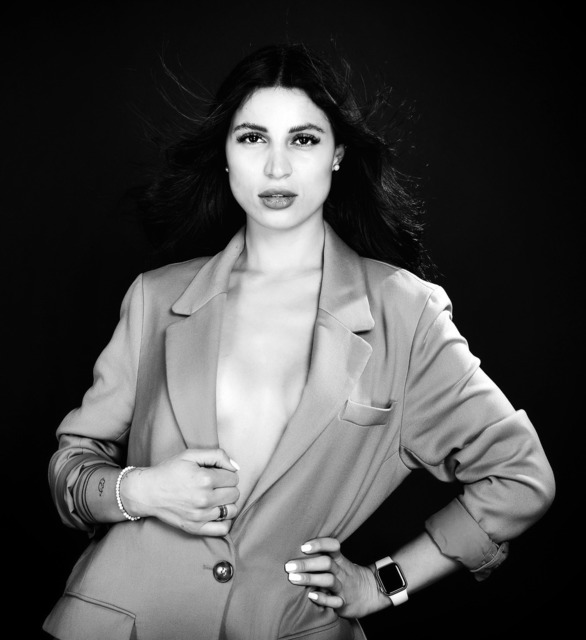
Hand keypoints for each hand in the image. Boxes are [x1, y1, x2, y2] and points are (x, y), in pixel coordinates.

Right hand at [122, 448, 239, 535]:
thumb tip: (236, 467)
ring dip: (227, 503)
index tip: (215, 473)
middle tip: (215, 484)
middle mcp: (204, 499)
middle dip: (228, 487)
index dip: (226, 473)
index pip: (233, 477)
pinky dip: (225, 521)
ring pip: (232, 510)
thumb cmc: (169, 471)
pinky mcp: (195, 528)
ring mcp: (200, 516)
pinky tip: (217, 512)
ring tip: (216, 497)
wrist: (147, 491)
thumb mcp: (191, 455)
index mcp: (205, 478)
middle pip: (235, 494)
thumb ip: (217, 455)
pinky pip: (222, 529)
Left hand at [284, 537, 389, 617]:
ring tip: (293, 578)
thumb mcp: (340, 563)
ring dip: (310, 578)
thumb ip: (324, 556)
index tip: (303, 546)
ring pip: (328, 580)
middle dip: (307, 563)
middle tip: (288, 566)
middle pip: (326, 563)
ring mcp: (343, 587)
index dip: (319, 544)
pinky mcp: (344, 602)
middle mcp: (341, 572)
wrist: (372, 594)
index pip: (333, 546)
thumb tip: (297, 549)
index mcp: (340, 560)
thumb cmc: (348, 576)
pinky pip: (334, 601)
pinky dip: (323, 599)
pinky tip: (311, 596)